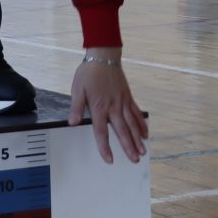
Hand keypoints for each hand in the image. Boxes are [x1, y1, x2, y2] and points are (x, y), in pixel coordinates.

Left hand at [68, 49, 147, 163]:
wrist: (103, 57)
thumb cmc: (89, 73)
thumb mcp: (77, 89)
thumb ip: (76, 107)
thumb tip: (72, 123)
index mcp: (99, 107)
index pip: (102, 132)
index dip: (105, 147)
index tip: (109, 159)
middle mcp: (113, 107)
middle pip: (122, 131)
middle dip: (128, 147)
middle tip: (135, 160)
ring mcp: (123, 102)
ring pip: (132, 124)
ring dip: (137, 139)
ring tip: (143, 151)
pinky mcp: (128, 97)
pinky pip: (136, 113)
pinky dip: (141, 124)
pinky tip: (145, 134)